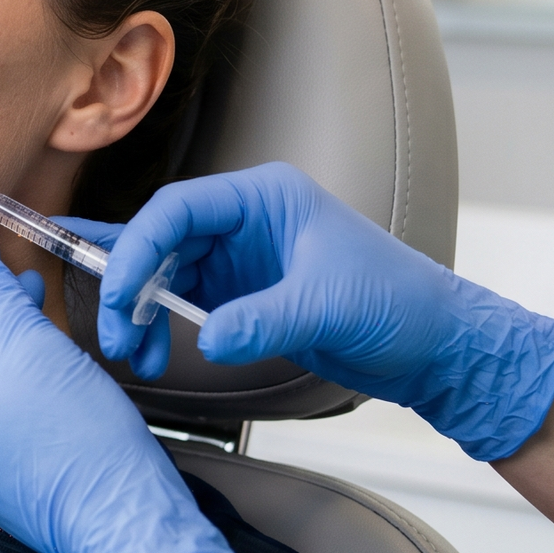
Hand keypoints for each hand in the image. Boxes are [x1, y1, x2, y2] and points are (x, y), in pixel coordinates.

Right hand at [93, 163, 553, 461]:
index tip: (119, 294)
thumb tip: (207, 341)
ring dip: (141, 314)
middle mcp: (245, 221)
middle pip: (161, 242)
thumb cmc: (399, 304)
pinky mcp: (242, 296)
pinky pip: (182, 305)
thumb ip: (262, 321)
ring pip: (164, 276)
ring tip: (135, 355)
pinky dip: (161, 329)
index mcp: (265, 197)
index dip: (139, 248)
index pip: (178, 209)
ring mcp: (241, 259)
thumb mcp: (329, 307)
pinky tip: (154, 353)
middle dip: (129, 288)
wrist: (437, 347)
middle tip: (116, 334)